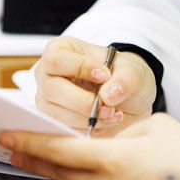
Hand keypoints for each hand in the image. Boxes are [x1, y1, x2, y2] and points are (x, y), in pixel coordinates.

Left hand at [0, 113, 179, 179]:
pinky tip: (65, 173)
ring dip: (47, 172)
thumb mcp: (154, 126)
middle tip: (9, 146)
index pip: (59, 150)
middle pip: (56, 173)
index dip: (30, 142)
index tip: (7, 135)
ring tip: (31, 158)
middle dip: (30, 158)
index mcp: (113, 159)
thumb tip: (101, 137)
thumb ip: (120, 131)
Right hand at [34, 37, 157, 135]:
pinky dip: (86, 129)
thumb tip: (108, 96)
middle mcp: (48, 75)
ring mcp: (47, 100)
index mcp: (62, 50)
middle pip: (51, 89)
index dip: (79, 68)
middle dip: (82, 102)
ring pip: (54, 114)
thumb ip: (125, 79)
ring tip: (113, 114)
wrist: (128, 99)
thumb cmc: (123, 76)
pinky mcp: (53, 122)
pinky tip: (106, 122)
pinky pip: (61, 129)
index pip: (56, 59)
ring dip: (86, 118)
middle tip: (110, 107)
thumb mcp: (132, 71)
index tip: (106, 76)